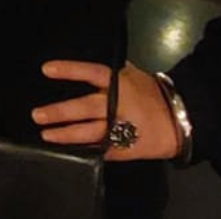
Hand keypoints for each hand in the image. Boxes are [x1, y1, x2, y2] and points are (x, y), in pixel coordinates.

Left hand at [32, 61, 180, 160]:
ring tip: (47, 135)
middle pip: (84, 107)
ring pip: (89, 133)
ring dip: (66, 135)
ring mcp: (122, 128)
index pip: (91, 72)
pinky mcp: (126, 148)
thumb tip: (87, 69)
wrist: (182, 121)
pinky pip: (101, 150)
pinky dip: (85, 150)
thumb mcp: (134, 76)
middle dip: (59, 112)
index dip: (69, 70)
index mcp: (120, 84)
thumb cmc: (153, 94)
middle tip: (37, 115)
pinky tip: (69, 151)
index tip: (46, 70)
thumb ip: (111, 74)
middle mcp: (118, 105)